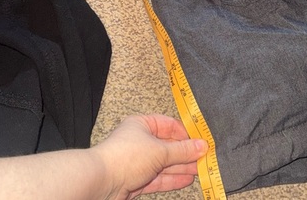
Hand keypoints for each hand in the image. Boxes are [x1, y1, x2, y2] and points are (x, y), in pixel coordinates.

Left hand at [93, 114, 208, 198]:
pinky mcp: (136, 180)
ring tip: (200, 170)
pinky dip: (172, 178)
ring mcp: (138, 162)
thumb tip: (202, 145)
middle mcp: (140, 141)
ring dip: (182, 167)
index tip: (201, 141)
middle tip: (204, 158)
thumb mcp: (159, 151)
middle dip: (185, 153)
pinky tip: (187, 179)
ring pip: (164, 163)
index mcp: (142, 124)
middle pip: (168, 146)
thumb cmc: (125, 157)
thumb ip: (182, 150)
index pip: (169, 125)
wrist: (101, 182)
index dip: (185, 133)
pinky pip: (159, 177)